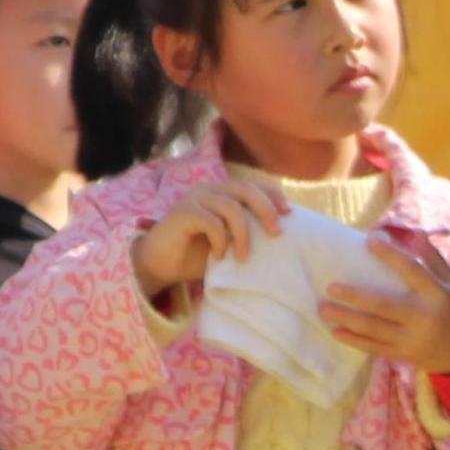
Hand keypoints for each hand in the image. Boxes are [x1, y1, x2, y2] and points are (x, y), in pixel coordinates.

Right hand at [131, 169, 293, 306]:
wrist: (161, 264)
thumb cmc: (198, 254)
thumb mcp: (230, 242)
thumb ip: (248, 231)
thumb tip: (281, 234)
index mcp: (223, 193)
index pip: (254, 185)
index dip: (273, 195)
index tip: (289, 213)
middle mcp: (210, 190)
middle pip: (246, 190)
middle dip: (266, 210)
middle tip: (276, 233)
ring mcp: (195, 199)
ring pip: (231, 207)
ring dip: (243, 234)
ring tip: (243, 257)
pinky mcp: (183, 212)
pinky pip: (212, 222)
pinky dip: (220, 240)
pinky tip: (219, 256)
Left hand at [322, 236, 449, 376]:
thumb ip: (434, 260)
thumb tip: (416, 233)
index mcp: (437, 295)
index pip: (411, 271)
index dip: (390, 255)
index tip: (369, 240)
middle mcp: (424, 317)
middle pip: (384, 305)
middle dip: (356, 297)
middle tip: (330, 287)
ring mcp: (413, 339)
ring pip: (375, 328)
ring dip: (347, 319)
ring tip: (323, 309)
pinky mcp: (405, 355)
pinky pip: (375, 347)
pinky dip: (355, 340)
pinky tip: (336, 332)